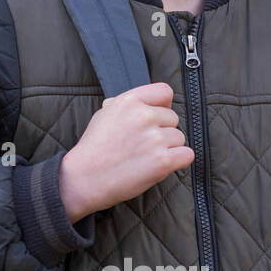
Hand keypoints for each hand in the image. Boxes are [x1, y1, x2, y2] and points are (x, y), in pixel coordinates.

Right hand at [57, 81, 194, 222]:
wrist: (84, 178)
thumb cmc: (93, 149)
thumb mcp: (104, 115)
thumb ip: (128, 106)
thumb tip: (148, 103)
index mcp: (129, 101)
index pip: (164, 92)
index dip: (162, 105)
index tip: (155, 118)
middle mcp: (144, 116)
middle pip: (173, 118)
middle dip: (162, 131)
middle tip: (142, 145)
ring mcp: (155, 138)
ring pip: (179, 138)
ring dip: (168, 148)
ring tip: (145, 158)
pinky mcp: (163, 161)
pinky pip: (187, 155)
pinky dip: (178, 162)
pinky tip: (160, 166)